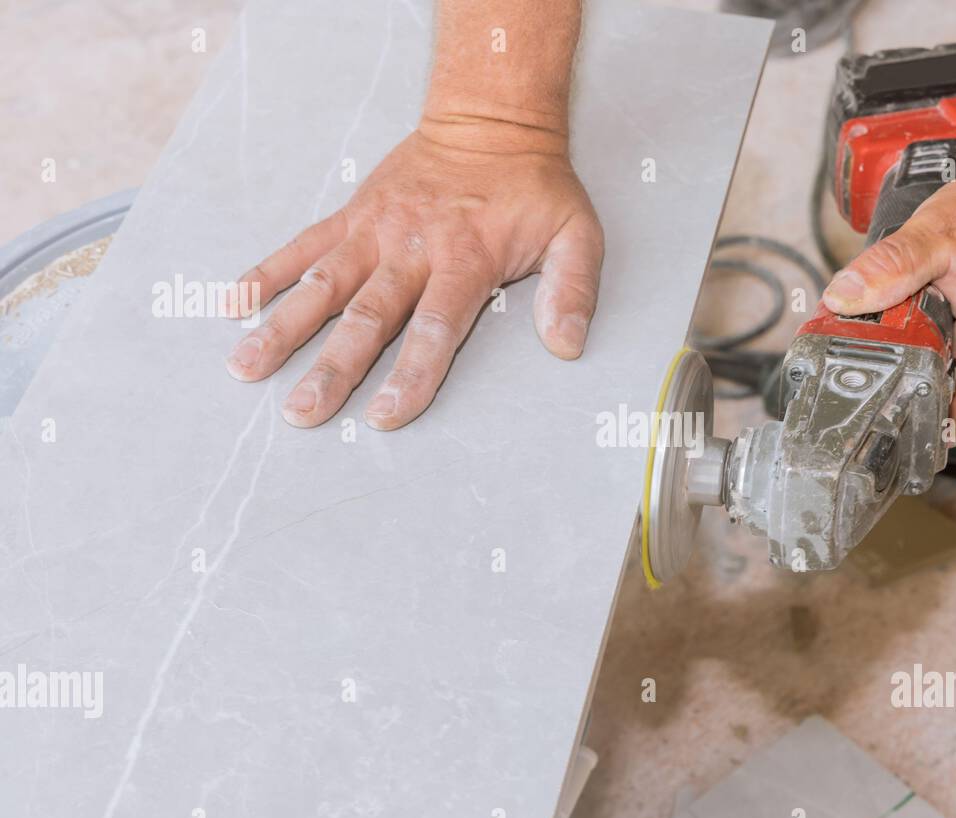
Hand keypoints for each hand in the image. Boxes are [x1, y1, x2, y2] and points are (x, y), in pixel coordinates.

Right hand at [225, 119, 603, 429]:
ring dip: (283, 329)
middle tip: (302, 413)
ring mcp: (375, 231)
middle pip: (368, 318)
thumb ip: (572, 291)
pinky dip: (269, 272)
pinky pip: (305, 245)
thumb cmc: (535, 188)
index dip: (411, 374)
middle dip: (333, 369)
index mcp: (465, 261)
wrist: (492, 121)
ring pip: (323, 286)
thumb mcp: (577, 235)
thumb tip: (566, 345)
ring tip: (246, 368)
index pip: (435, 328)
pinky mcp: (353, 215)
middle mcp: (412, 249)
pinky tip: (235, 304)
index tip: (384, 415)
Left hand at [819, 163, 955, 439]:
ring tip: (882, 325)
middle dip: (895, 378)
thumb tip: (843, 298)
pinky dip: (923, 337)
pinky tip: (905, 315)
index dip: (902, 420)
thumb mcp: (933, 237)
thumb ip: (888, 270)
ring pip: (939, 371)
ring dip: (908, 354)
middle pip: (934, 396)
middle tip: (858, 351)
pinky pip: (948, 351)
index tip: (865, 409)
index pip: (945, 421)